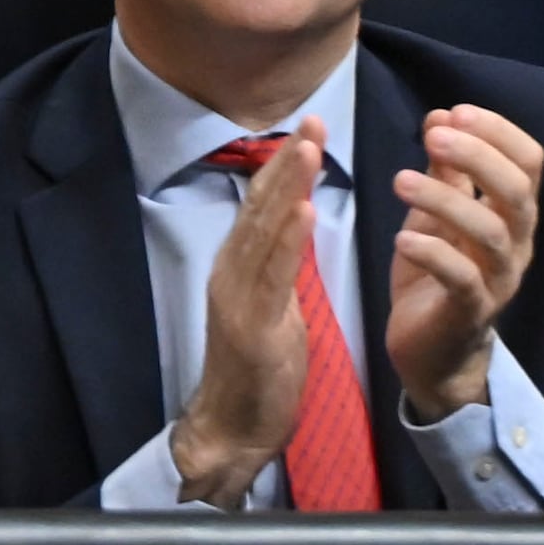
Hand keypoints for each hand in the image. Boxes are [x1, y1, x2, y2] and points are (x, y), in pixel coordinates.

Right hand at [171, 124, 326, 505]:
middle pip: (260, 207)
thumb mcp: (274, 311)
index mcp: (239, 268)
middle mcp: (232, 272)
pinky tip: (305, 211)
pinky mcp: (253, 324)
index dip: (284, 165)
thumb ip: (280, 270)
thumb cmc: (259, 374)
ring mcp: (238, 296)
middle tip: (311, 117)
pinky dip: (289, 239)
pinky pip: (273, 274)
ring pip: (264, 231)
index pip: (262, 207)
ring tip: (309, 148)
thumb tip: (297, 232)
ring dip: (287, 187)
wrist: (234, 427)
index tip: (308, 128)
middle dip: (286, 160)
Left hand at [385, 102, 543, 423]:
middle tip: (436, 137)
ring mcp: (498, 280)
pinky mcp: (470, 312)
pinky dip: (434, 255)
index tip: (455, 111)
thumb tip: (441, 116)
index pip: (529, 164)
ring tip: (399, 180)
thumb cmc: (436, 273)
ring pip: (491, 235)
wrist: (432, 350)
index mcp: (511, 215)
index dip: (499, 133)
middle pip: (519, 194)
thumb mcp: (435, 214)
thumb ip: (444, 172)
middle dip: (480, 158)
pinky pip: (464, 281)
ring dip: (447, 201)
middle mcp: (515, 245)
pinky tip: (403, 238)